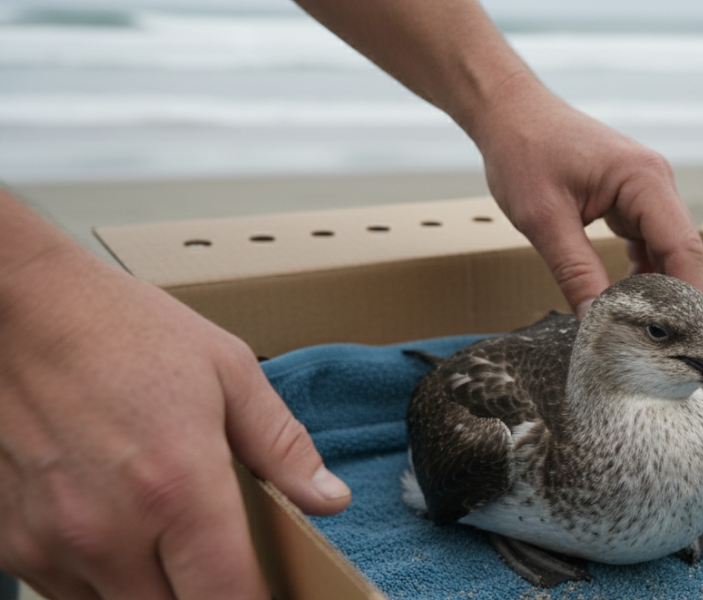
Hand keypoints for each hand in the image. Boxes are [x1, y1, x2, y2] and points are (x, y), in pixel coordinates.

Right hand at [0, 201, 349, 598]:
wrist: (19, 310)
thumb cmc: (121, 331)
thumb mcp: (227, 370)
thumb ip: (282, 446)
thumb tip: (328, 498)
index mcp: (178, 486)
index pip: (231, 597)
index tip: (274, 591)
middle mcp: (111, 530)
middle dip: (209, 597)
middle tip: (225, 567)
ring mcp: (55, 544)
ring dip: (155, 595)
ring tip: (173, 550)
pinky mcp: (15, 544)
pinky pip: (69, 596)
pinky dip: (103, 584)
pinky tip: (122, 538)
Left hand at [471, 76, 702, 318]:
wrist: (507, 111)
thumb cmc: (522, 150)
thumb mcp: (543, 219)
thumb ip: (574, 273)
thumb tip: (597, 324)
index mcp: (645, 179)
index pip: (684, 249)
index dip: (687, 299)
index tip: (683, 341)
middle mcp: (656, 181)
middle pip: (682, 252)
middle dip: (675, 300)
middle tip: (664, 349)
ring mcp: (646, 190)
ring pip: (667, 251)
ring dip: (657, 289)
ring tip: (643, 333)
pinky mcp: (630, 198)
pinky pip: (648, 242)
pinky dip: (641, 273)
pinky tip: (624, 300)